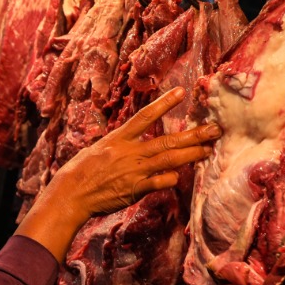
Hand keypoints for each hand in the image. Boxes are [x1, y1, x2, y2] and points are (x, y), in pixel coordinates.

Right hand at [47, 87, 219, 219]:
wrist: (70, 193)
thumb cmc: (81, 171)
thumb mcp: (99, 149)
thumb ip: (120, 145)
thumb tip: (135, 142)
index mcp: (119, 139)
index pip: (145, 116)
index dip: (164, 103)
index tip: (181, 92)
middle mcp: (129, 152)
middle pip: (167, 140)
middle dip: (193, 134)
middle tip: (214, 128)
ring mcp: (134, 171)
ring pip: (169, 160)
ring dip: (191, 155)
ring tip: (208, 150)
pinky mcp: (135, 190)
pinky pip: (158, 182)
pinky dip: (171, 178)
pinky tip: (180, 176)